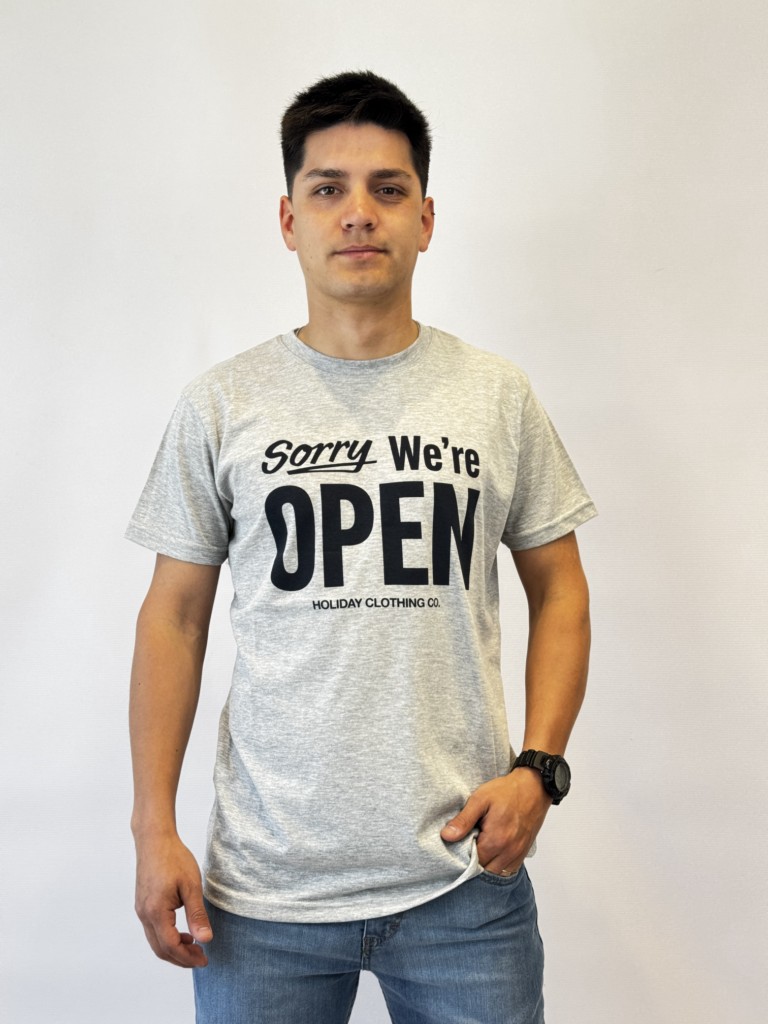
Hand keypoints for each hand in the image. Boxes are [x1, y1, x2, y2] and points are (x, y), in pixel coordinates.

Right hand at [134, 832, 211, 967]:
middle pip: (160, 949)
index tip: (204, 960)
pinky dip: (167, 938)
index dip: (187, 957)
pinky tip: (182, 933)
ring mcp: (141, 910)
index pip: (171, 946)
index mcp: (156, 912)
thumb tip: (206, 939)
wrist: (154, 840)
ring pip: (155, 941)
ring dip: (174, 949)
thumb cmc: (174, 858)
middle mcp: (144, 915)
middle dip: (181, 958)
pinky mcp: (142, 905)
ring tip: (194, 946)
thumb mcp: (192, 886)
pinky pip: (153, 930)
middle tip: (201, 958)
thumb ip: (197, 915)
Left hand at [440, 769, 551, 875]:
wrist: (534, 787)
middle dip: (473, 861)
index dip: (462, 854)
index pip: (471, 862)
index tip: (459, 842)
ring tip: (480, 845)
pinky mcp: (524, 852)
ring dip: (486, 864)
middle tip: (469, 843)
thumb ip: (463, 820)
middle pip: (483, 870)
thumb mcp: (480, 799)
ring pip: (496, 872)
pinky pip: (508, 869)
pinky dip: (498, 864)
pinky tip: (492, 850)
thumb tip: (447, 836)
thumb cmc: (507, 791)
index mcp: (495, 840)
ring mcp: (518, 854)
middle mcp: (508, 852)